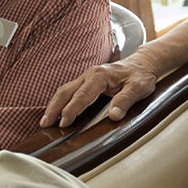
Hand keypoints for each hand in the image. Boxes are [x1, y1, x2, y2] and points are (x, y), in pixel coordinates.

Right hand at [40, 51, 160, 127]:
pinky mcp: (86, 82)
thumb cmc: (140, 76)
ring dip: (54, 105)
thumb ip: (126, 100)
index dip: (72, 109)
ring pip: (65, 90)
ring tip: (45, 121)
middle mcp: (90, 74)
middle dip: (54, 107)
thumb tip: (114, 116)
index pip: (82, 95)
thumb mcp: (139, 88)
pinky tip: (56, 112)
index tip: (64, 123)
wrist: (142, 64)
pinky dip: (60, 102)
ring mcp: (87, 77)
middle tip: (45, 124)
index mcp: (101, 75)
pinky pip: (70, 91)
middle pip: (67, 91)